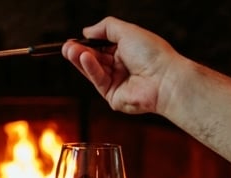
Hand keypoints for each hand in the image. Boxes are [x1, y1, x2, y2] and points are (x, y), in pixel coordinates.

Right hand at [62, 16, 180, 114]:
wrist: (164, 79)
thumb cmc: (153, 54)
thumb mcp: (127, 31)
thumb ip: (105, 28)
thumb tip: (86, 30)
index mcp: (127, 51)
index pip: (101, 46)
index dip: (87, 43)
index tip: (73, 40)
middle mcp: (121, 67)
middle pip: (94, 59)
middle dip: (79, 52)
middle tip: (67, 47)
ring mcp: (117, 82)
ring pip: (93, 70)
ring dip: (81, 59)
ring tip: (70, 50)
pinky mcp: (112, 96)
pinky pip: (98, 80)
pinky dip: (90, 69)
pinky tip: (84, 58)